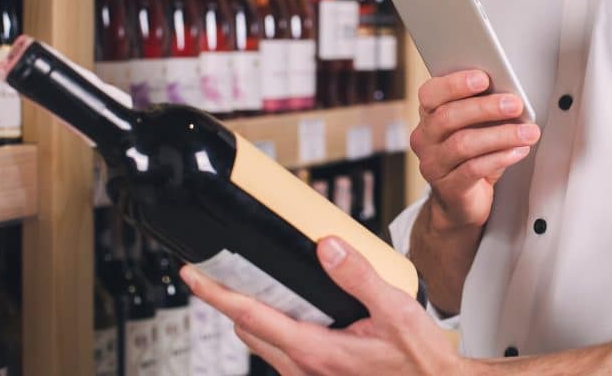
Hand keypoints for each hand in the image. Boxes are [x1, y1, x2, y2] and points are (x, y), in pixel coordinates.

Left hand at [181, 236, 468, 375]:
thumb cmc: (417, 361)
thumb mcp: (394, 310)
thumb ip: (357, 276)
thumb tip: (327, 248)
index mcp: (315, 351)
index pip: (250, 316)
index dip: (216, 294)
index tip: (194, 276)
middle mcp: (304, 369)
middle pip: (247, 330)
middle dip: (231, 301)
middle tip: (225, 271)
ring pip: (263, 344)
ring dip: (254, 316)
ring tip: (260, 286)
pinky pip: (282, 353)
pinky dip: (276, 329)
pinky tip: (300, 311)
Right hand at [411, 70, 539, 229]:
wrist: (460, 202)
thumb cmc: (470, 156)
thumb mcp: (474, 128)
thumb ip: (483, 109)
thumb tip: (509, 94)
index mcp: (428, 115)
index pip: (430, 93)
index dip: (455, 83)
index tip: (484, 78)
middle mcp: (424, 138)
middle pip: (448, 116)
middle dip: (485, 107)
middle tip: (515, 104)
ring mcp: (433, 164)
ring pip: (463, 144)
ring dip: (501, 135)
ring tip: (528, 132)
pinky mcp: (448, 188)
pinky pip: (473, 169)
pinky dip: (499, 158)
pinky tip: (518, 151)